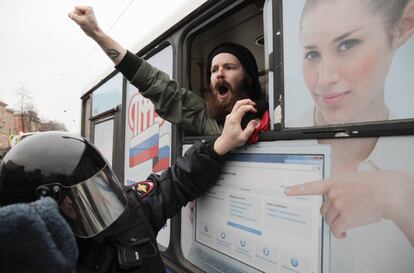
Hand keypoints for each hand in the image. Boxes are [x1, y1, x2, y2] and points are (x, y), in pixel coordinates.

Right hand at [68, 6, 100, 37]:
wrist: (94, 33)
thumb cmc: (90, 27)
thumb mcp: (81, 21)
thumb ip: (73, 17)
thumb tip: (69, 14)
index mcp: (88, 8)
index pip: (76, 8)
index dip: (78, 15)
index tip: (84, 19)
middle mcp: (86, 9)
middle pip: (75, 11)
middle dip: (78, 18)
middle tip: (84, 22)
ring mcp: (84, 13)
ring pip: (75, 15)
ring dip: (77, 20)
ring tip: (83, 23)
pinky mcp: (83, 17)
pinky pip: (76, 18)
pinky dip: (78, 21)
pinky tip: (82, 24)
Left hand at [214, 99, 257, 154]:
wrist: (224, 143)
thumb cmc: (232, 141)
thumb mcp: (244, 137)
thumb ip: (250, 129)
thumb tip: (254, 122)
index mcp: (234, 120)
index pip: (242, 108)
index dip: (250, 107)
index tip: (255, 111)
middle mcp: (231, 117)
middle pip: (238, 103)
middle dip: (247, 101)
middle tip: (253, 104)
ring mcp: (229, 116)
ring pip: (236, 105)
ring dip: (244, 103)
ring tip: (250, 106)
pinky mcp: (229, 118)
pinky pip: (235, 109)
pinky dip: (241, 107)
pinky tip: (246, 111)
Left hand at [285, 170, 413, 241]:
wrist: (388, 192)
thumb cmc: (376, 185)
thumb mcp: (353, 180)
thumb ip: (342, 188)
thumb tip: (338, 201)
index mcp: (334, 182)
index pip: (311, 186)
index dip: (298, 189)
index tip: (287, 190)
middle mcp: (333, 193)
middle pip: (324, 209)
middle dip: (331, 214)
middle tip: (342, 215)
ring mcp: (338, 204)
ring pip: (329, 220)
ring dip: (336, 224)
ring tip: (346, 224)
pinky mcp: (345, 217)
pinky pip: (335, 229)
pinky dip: (338, 233)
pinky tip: (343, 233)